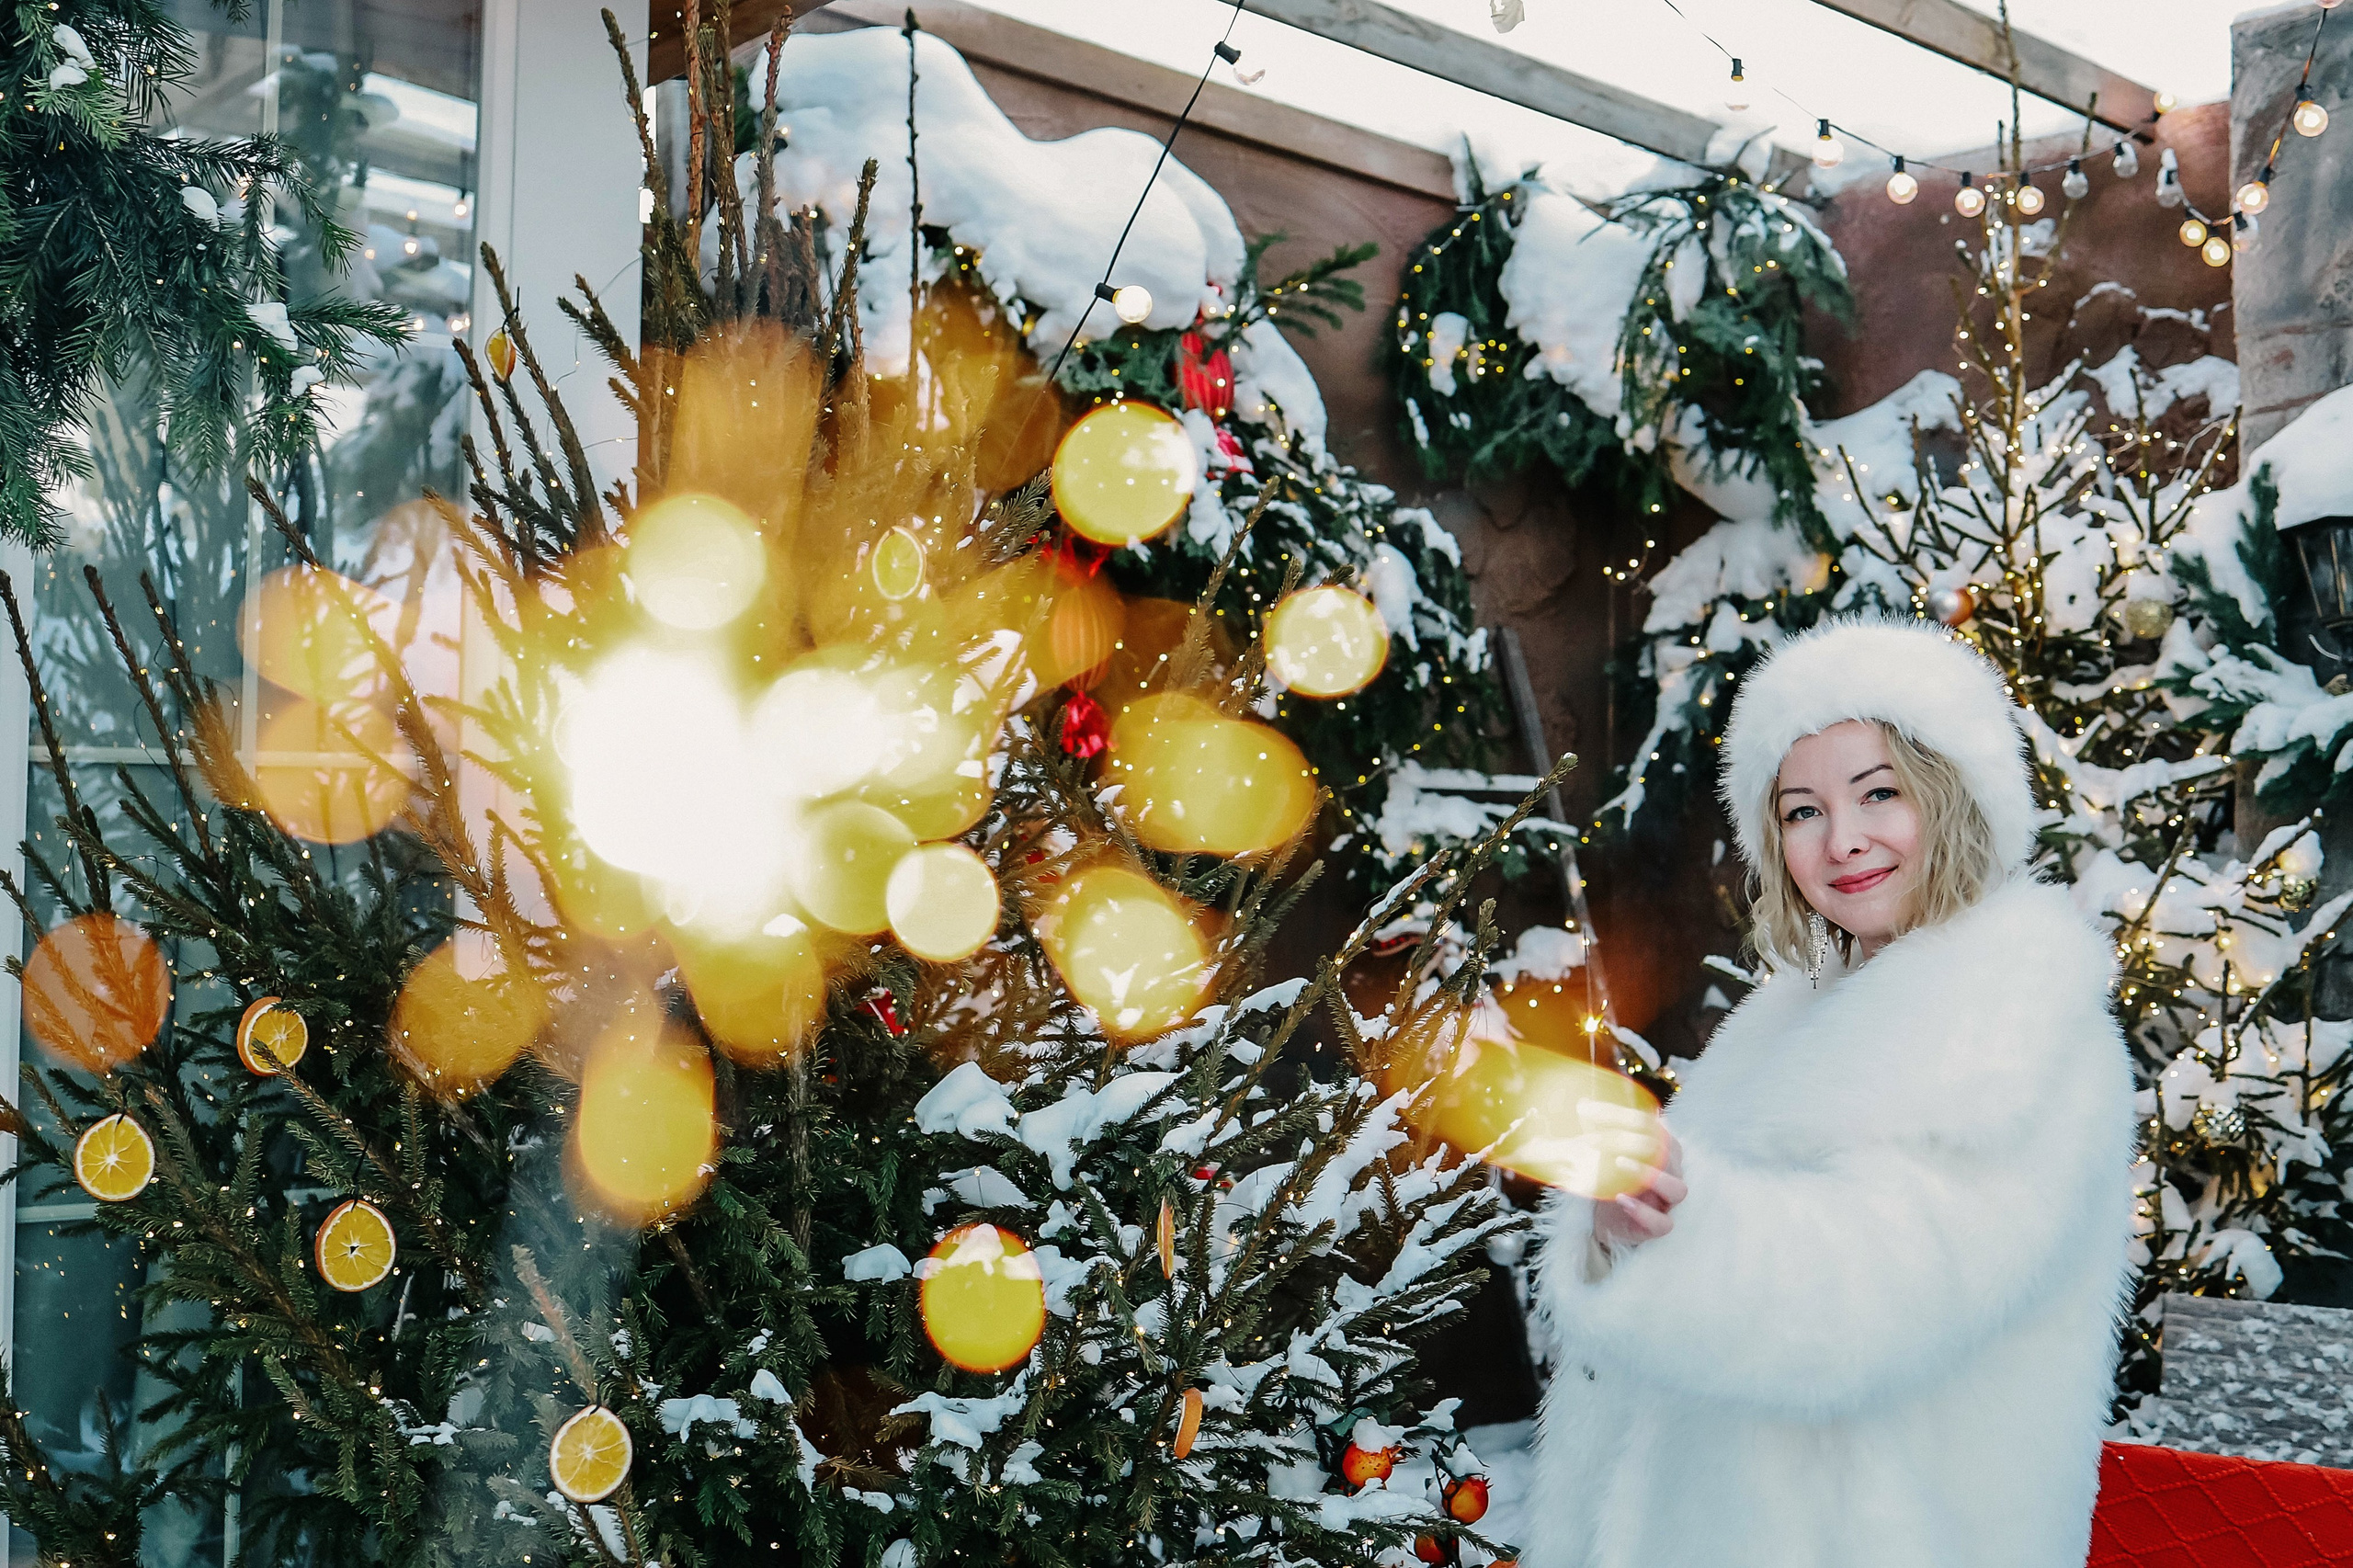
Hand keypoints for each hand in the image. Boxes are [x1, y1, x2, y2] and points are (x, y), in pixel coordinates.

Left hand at [1586, 1106, 1684, 1254]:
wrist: (1603, 1219)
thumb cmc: (1608, 1181)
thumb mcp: (1600, 1154)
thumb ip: (1597, 1133)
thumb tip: (1582, 1102)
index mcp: (1660, 1149)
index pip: (1650, 1125)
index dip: (1621, 1115)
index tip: (1588, 1109)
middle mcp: (1670, 1173)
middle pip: (1669, 1152)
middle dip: (1640, 1141)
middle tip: (1606, 1137)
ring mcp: (1666, 1202)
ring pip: (1677, 1188)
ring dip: (1653, 1176)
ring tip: (1622, 1164)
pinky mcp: (1657, 1226)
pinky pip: (1662, 1223)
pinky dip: (1644, 1212)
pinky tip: (1622, 1199)